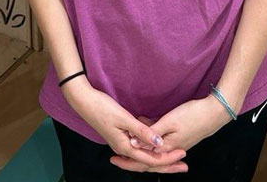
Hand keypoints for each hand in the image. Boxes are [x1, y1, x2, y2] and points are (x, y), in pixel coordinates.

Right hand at [62, 76, 187, 172]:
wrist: (83, 101)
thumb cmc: (102, 107)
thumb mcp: (124, 118)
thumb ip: (142, 131)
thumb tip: (158, 143)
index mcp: (124, 146)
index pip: (150, 160)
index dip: (167, 158)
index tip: (182, 154)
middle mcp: (123, 148)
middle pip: (147, 162)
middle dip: (166, 164)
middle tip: (183, 165)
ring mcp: (120, 142)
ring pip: (143, 155)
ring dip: (158, 156)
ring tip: (174, 156)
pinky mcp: (119, 135)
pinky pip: (137, 147)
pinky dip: (148, 147)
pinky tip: (155, 143)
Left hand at [110, 95, 230, 172]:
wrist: (215, 112)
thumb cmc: (192, 115)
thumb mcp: (169, 122)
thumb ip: (151, 133)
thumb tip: (134, 143)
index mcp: (165, 148)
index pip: (143, 160)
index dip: (128, 159)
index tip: (113, 156)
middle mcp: (170, 149)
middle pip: (147, 158)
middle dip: (132, 157)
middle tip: (115, 157)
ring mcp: (176, 144)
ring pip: (154, 148)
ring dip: (142, 145)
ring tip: (128, 140)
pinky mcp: (180, 137)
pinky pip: (161, 141)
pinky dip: (152, 136)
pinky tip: (146, 125)